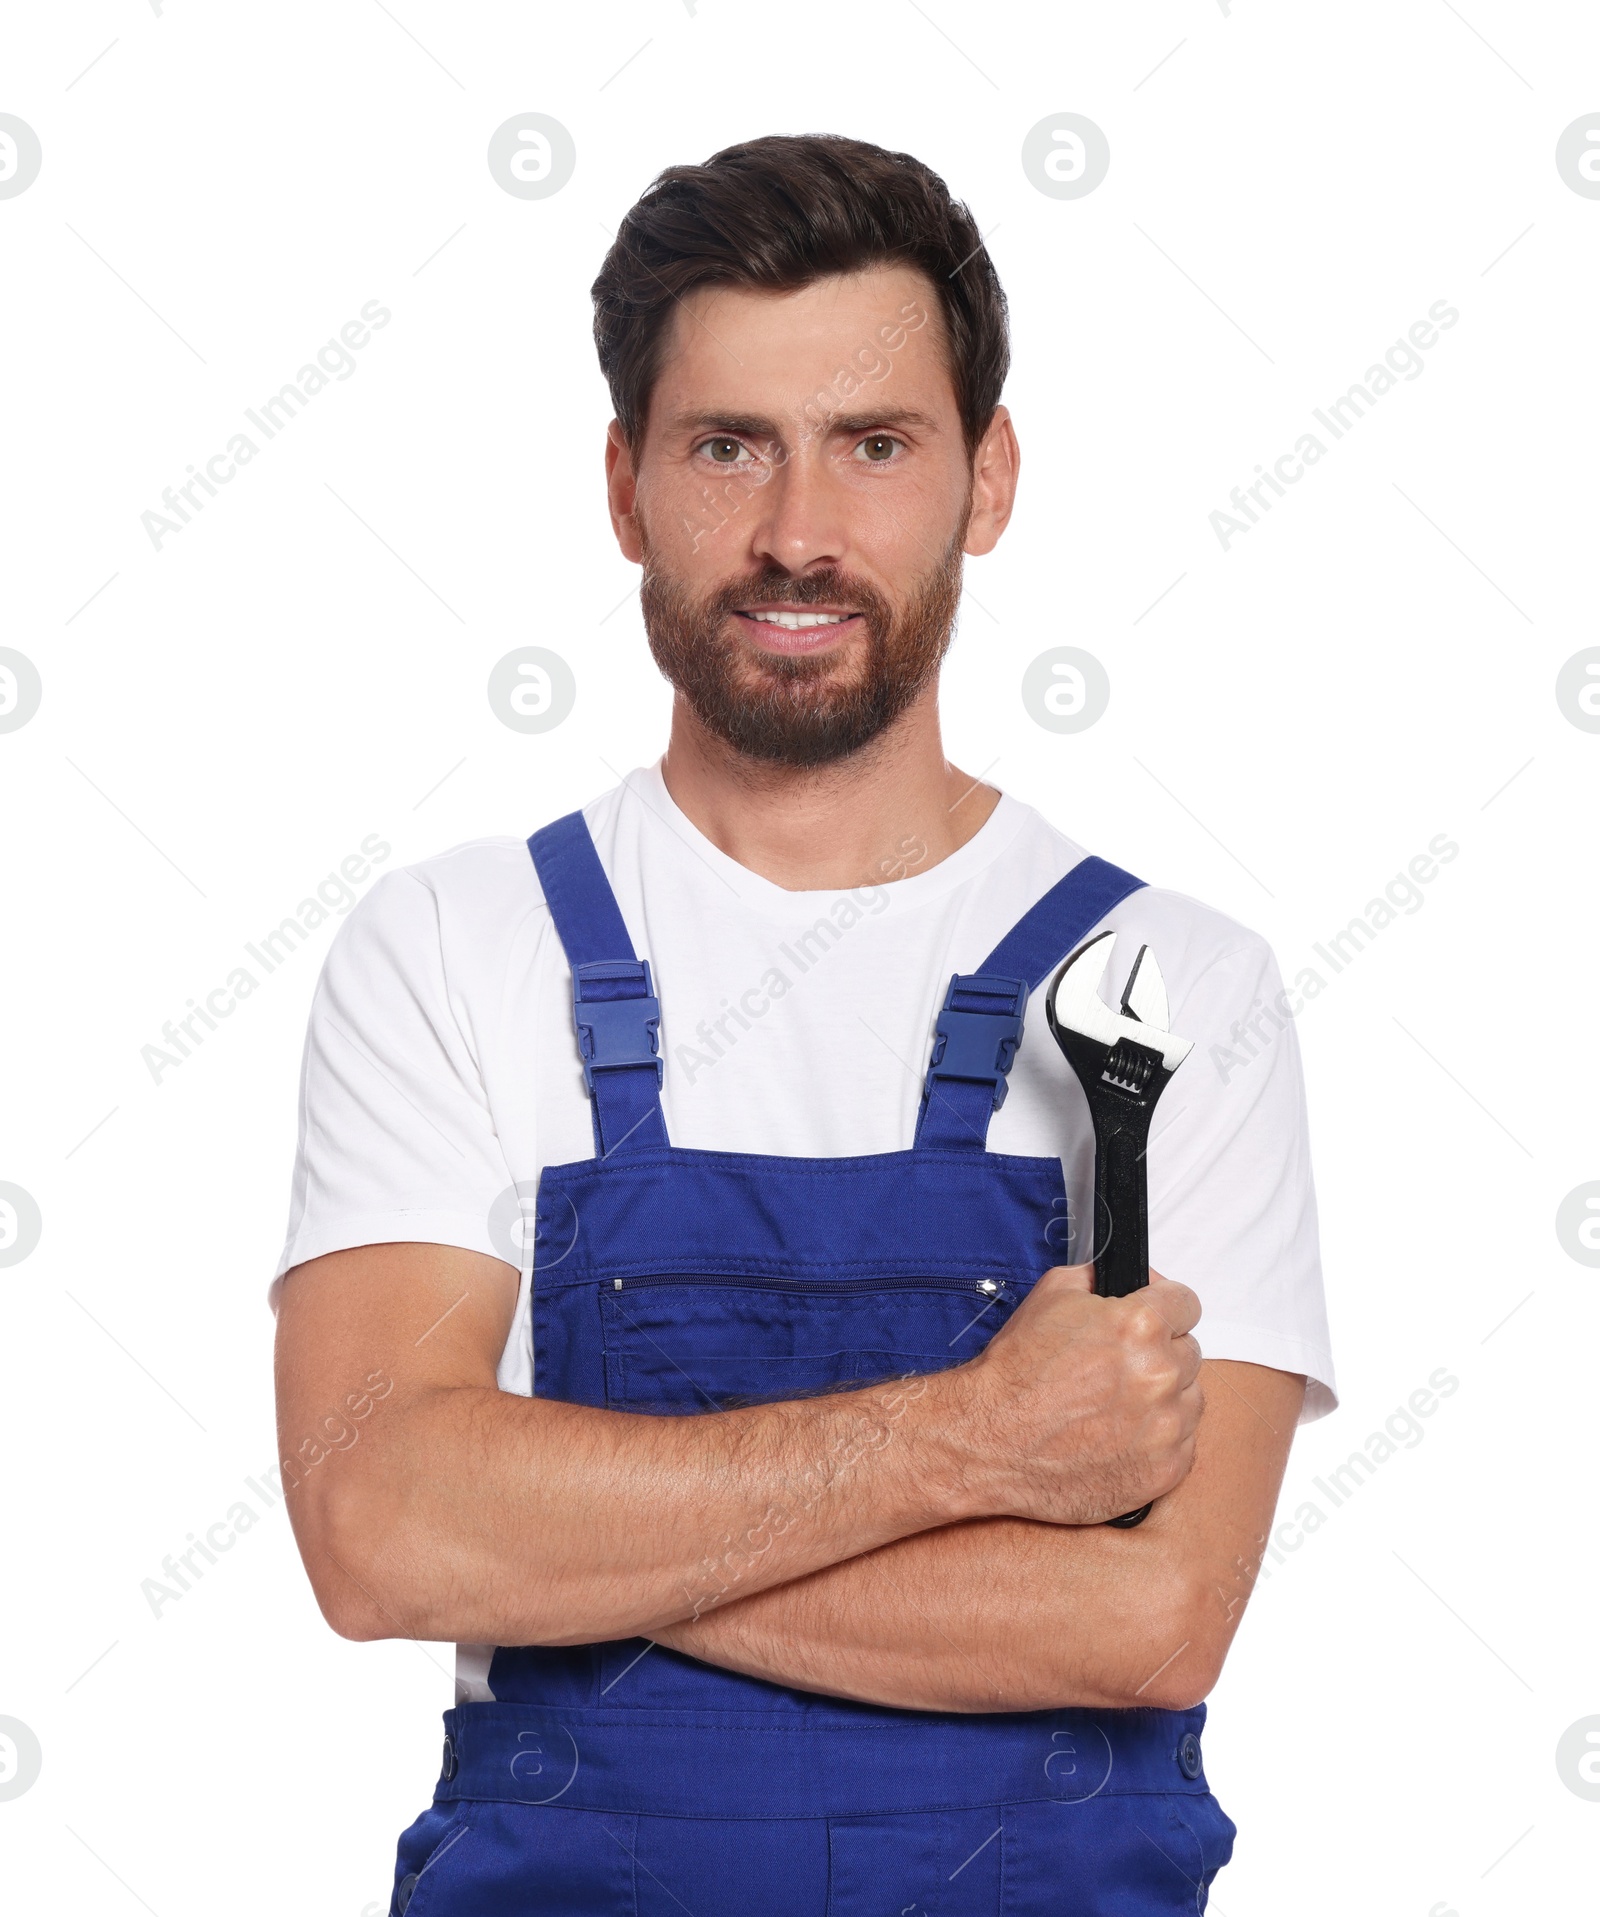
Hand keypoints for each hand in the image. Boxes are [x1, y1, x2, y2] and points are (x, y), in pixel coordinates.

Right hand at [947, 1264, 1203, 1525]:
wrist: (989, 1439)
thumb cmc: (1015, 1372)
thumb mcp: (1050, 1295)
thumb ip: (1098, 1278)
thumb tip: (1124, 1278)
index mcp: (1141, 1325)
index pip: (1187, 1302)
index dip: (1166, 1306)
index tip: (1156, 1318)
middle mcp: (1161, 1375)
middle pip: (1189, 1352)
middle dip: (1160, 1353)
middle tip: (1121, 1365)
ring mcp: (1166, 1428)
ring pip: (1191, 1399)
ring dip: (1165, 1398)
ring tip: (1119, 1404)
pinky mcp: (1163, 1471)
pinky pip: (1183, 1445)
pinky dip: (1159, 1440)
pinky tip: (1121, 1435)